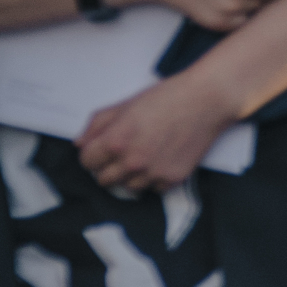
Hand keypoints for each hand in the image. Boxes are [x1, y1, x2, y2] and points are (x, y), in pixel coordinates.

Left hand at [77, 71, 238, 191]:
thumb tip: (80, 144)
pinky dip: (155, 179)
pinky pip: (154, 189)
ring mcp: (153, 173)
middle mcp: (132, 161)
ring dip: (131, 176)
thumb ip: (97, 125)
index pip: (86, 162)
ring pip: (128, 188)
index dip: (93, 154)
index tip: (101, 150)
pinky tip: (162, 160)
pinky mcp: (173, 179)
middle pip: (104, 180)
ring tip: (144, 157)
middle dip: (108, 168)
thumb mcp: (124, 105)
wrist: (206, 101)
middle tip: (122, 154)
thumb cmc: (166, 97)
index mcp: (115, 141)